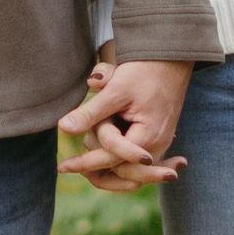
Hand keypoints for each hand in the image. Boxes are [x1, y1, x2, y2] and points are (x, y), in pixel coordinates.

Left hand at [58, 52, 191, 192]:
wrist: (171, 59)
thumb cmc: (144, 72)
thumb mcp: (115, 91)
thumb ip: (90, 113)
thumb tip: (63, 128)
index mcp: (148, 137)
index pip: (112, 159)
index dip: (85, 163)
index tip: (62, 166)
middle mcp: (158, 147)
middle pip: (124, 175)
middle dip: (97, 170)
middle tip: (69, 167)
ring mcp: (160, 145)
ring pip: (132, 173)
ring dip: (108, 170)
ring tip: (81, 166)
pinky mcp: (158, 140)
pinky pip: (138, 163)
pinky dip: (120, 164)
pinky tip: (100, 168)